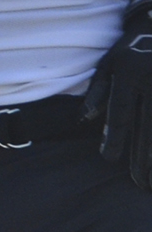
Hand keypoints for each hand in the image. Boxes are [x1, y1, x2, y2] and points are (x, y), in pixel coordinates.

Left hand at [88, 0, 151, 188]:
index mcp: (128, 73)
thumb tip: (86, 120)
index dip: (116, 139)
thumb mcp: (109, 63)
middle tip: (139, 181)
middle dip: (144, 158)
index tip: (109, 159)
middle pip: (148, 127)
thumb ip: (97, 91)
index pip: (121, 114)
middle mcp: (151, 79)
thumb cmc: (132, 49)